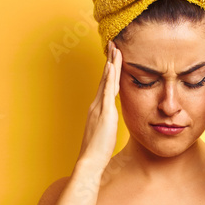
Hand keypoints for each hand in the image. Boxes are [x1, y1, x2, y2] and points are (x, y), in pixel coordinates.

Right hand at [77, 39, 121, 169]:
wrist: (89, 161)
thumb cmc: (97, 151)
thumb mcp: (104, 133)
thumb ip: (107, 124)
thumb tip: (111, 122)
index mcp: (97, 109)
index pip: (105, 86)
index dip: (109, 71)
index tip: (113, 58)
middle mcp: (96, 104)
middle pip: (105, 78)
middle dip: (110, 61)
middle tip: (113, 44)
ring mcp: (99, 107)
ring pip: (106, 80)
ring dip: (111, 63)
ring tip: (115, 48)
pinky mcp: (104, 112)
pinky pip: (107, 90)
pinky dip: (109, 77)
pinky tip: (112, 66)